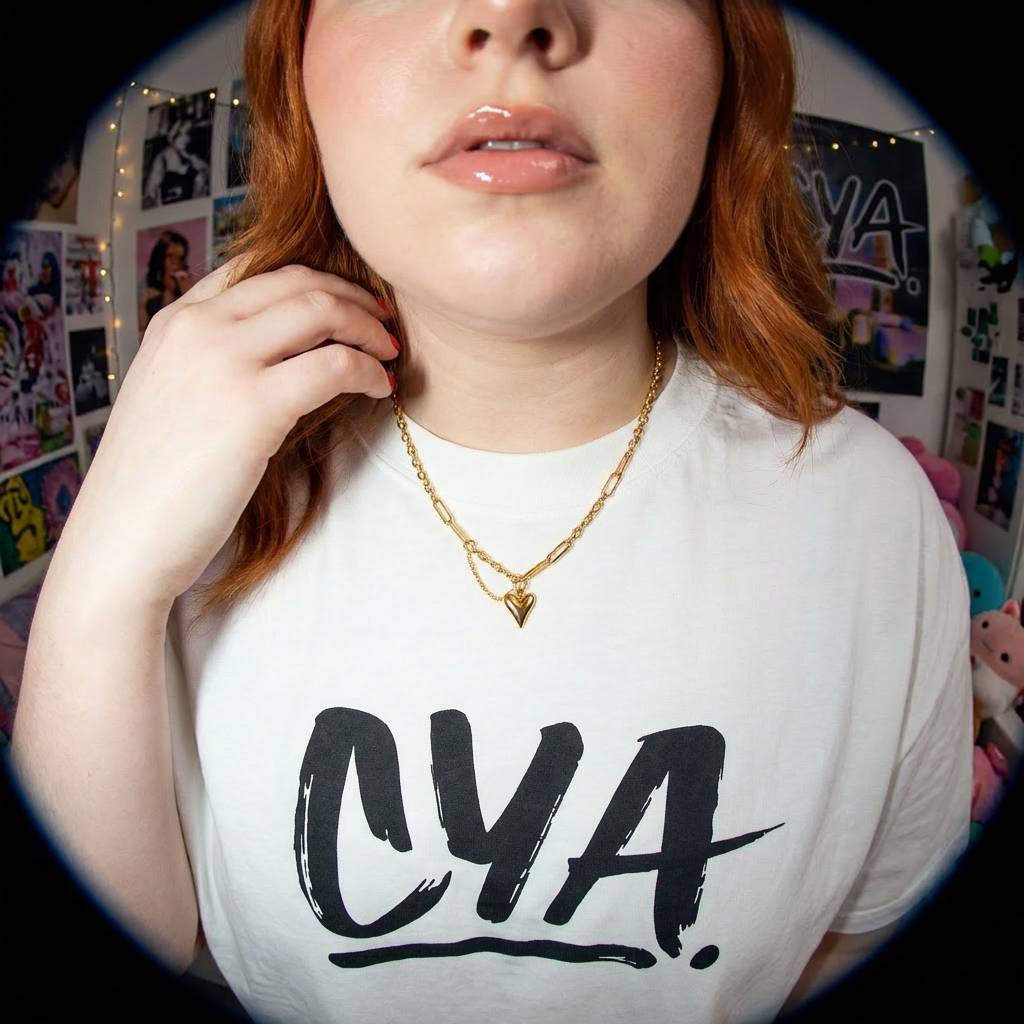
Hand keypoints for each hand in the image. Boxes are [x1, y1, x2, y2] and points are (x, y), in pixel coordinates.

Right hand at [56, 260, 395, 609]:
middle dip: (352, 297)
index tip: (347, 297)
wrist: (123, 537)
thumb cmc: (152, 484)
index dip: (314, 277)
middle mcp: (197, 328)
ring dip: (369, 328)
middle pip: (298, 282)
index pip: (256, 268)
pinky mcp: (255, 406)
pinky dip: (368, 372)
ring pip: (322, 312)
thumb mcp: (168, 396)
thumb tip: (272, 354)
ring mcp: (224, 362)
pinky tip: (380, 388)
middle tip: (382, 321)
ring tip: (389, 352)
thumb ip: (208, 361)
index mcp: (175, 322)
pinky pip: (335, 366)